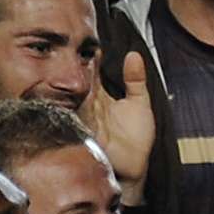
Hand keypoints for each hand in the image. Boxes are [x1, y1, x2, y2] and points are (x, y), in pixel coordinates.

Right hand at [80, 51, 155, 194]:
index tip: (91, 44)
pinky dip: (74, 108)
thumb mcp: (139, 104)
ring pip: (73, 98)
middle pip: (79, 84)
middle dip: (78, 70)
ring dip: (74, 87)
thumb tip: (134, 55)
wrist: (134, 169)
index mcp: (100, 98)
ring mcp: (83, 120)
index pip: (92, 74)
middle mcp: (88, 107)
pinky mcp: (82, 134)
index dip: (92, 60)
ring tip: (73, 70)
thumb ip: (136, 80)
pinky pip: (74, 118)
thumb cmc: (136, 140)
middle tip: (76, 52)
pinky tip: (73, 97)